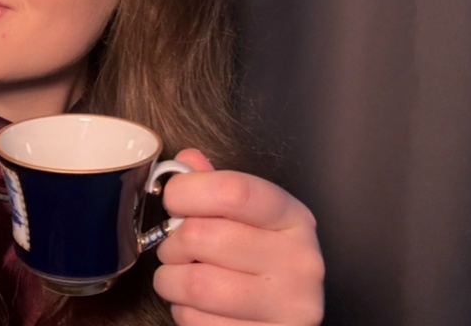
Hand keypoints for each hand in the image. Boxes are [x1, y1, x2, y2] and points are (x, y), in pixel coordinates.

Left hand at [153, 149, 323, 324]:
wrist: (285, 320)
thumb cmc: (262, 263)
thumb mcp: (252, 219)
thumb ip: (219, 187)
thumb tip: (186, 161)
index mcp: (293, 218)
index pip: (233, 192)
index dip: (187, 191)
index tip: (173, 199)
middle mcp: (299, 260)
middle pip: (203, 236)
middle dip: (173, 242)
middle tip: (177, 246)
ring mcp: (287, 305)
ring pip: (194, 283)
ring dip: (171, 279)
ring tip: (180, 276)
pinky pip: (197, 321)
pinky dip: (183, 312)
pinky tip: (199, 306)